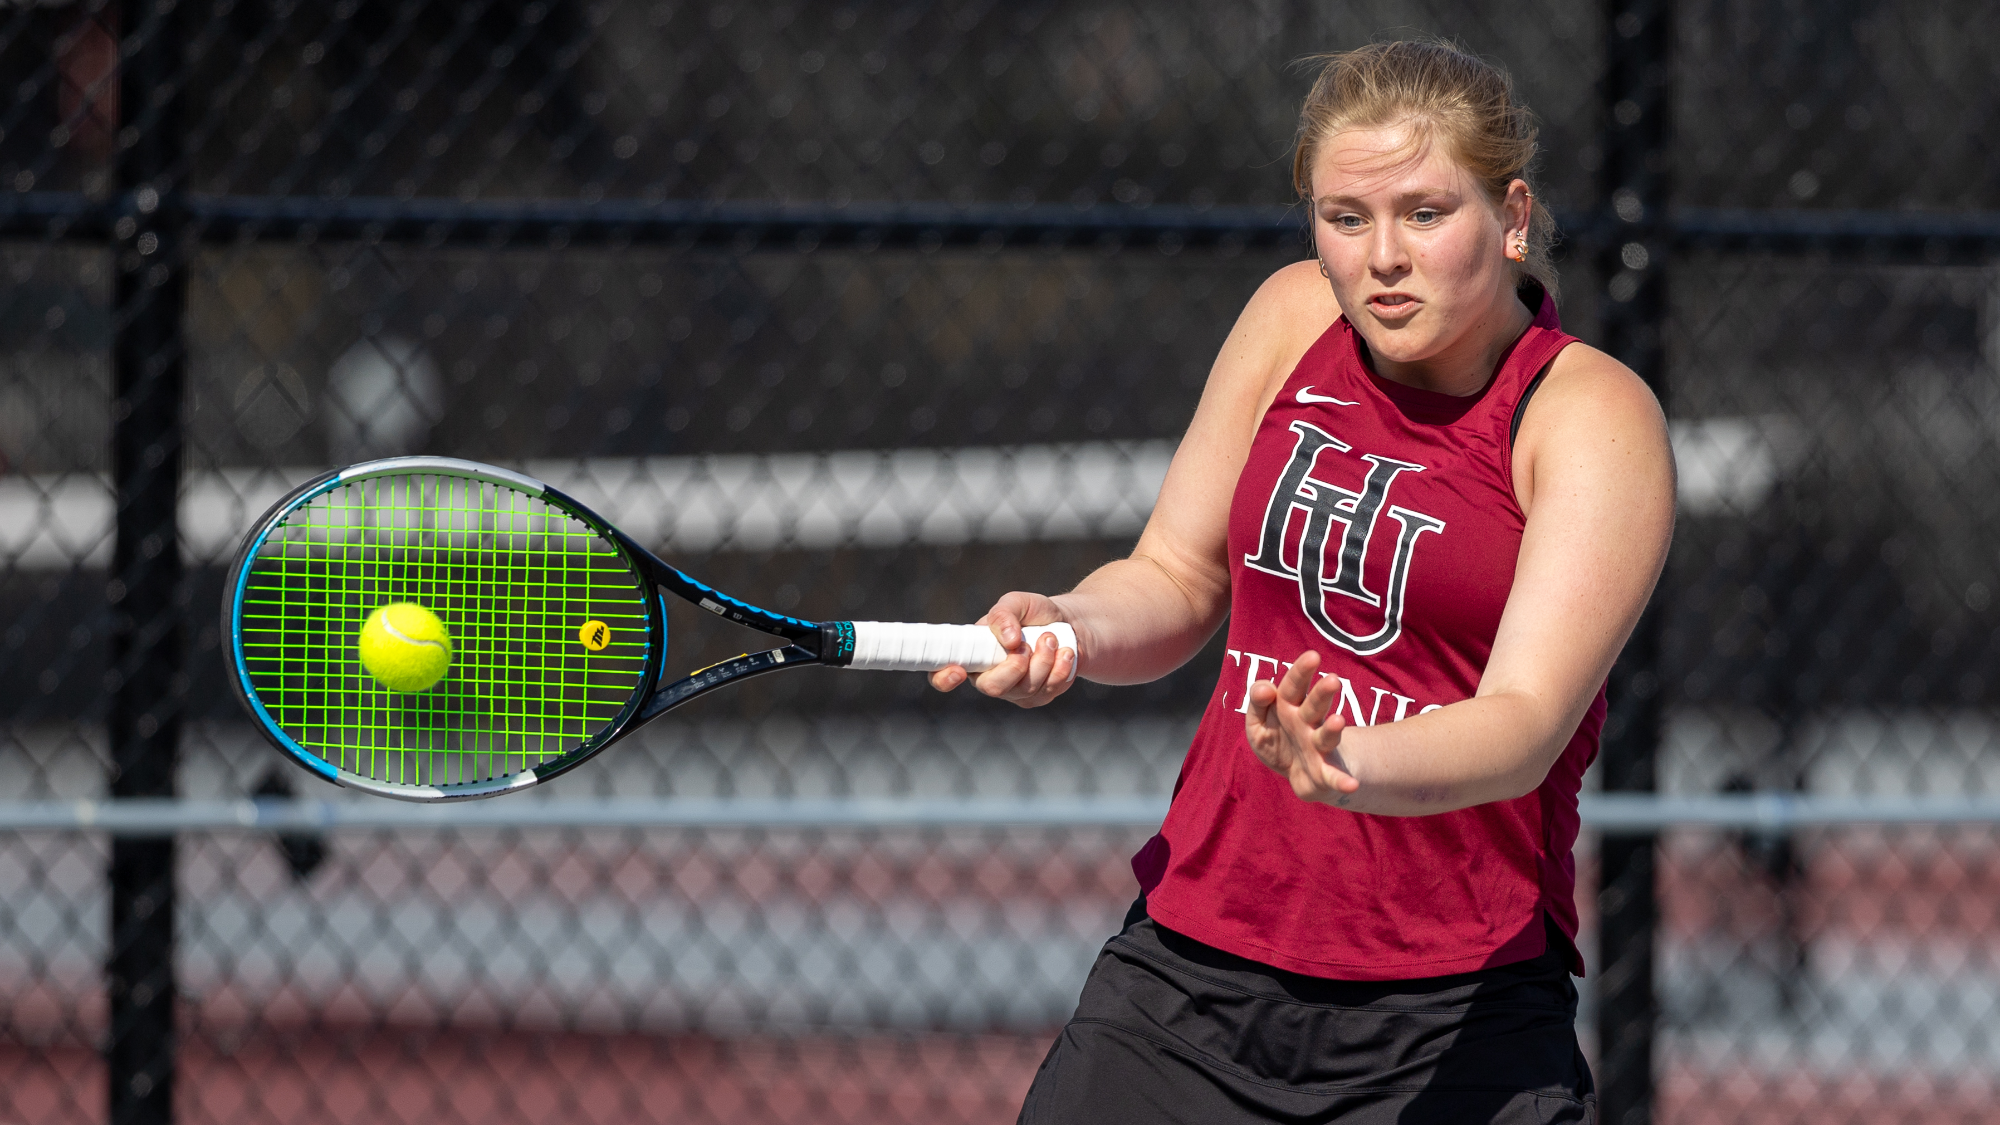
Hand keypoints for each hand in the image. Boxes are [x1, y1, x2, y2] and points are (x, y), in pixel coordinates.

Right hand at [928, 591, 1077, 707]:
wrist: (1068, 625)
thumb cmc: (1034, 613)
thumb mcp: (1017, 602)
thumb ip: (1004, 615)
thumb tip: (1007, 640)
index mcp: (972, 654)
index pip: (942, 675)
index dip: (944, 678)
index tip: (959, 670)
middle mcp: (988, 677)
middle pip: (992, 688)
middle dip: (1015, 666)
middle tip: (1028, 644)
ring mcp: (1013, 691)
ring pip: (1025, 690)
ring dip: (1043, 660)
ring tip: (1051, 637)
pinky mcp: (1038, 697)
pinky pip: (1048, 692)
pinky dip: (1060, 669)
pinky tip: (1065, 653)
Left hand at [1245, 650, 1359, 804]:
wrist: (1301, 773)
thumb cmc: (1278, 740)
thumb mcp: (1258, 722)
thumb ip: (1258, 702)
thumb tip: (1264, 688)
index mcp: (1290, 707)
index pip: (1293, 685)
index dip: (1301, 672)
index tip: (1312, 656)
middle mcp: (1307, 724)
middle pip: (1314, 706)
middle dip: (1322, 693)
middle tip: (1333, 680)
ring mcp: (1318, 748)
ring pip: (1326, 736)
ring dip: (1332, 729)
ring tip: (1338, 720)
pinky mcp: (1324, 774)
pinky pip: (1334, 778)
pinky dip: (1343, 781)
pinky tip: (1352, 785)